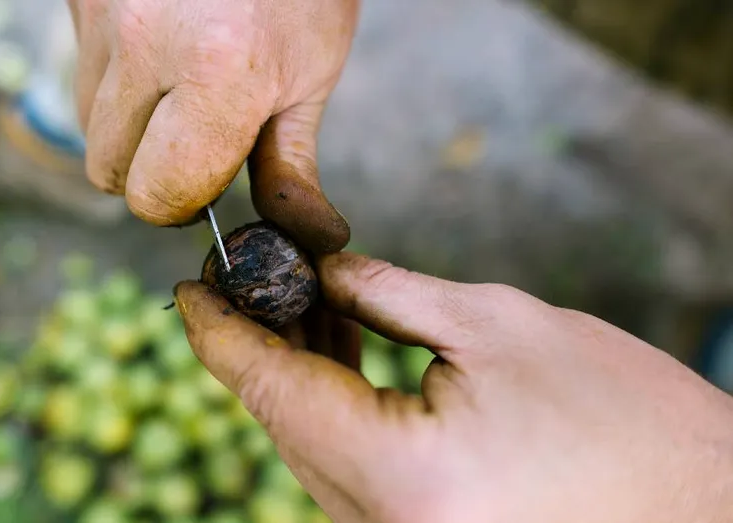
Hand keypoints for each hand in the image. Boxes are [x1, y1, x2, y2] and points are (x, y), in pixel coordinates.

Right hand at [66, 0, 356, 252]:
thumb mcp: (311, 75)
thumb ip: (290, 164)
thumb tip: (303, 237)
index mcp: (214, 76)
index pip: (154, 195)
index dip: (184, 199)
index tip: (210, 174)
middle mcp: (143, 43)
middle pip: (109, 172)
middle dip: (152, 168)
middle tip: (197, 129)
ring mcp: (101, 12)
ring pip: (88, 126)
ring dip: (129, 125)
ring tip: (179, 79)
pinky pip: (79, 70)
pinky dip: (113, 76)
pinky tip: (158, 42)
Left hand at [172, 252, 732, 522]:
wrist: (705, 504)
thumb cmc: (622, 420)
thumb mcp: (498, 327)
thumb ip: (390, 296)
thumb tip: (323, 275)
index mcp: (397, 476)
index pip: (270, 392)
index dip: (218, 334)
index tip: (190, 291)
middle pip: (282, 425)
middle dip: (258, 345)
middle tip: (251, 280)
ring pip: (309, 450)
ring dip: (298, 376)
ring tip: (301, 304)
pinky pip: (347, 472)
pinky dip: (335, 411)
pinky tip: (342, 355)